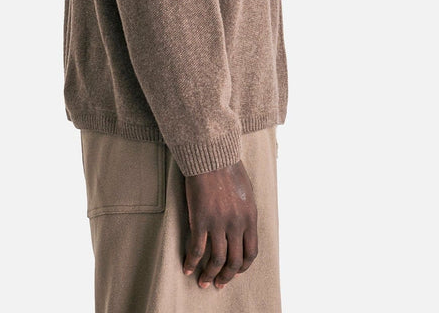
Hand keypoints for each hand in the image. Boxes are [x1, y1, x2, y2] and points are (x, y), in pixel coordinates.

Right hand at [182, 160, 257, 289]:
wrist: (212, 154)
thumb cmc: (228, 168)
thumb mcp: (246, 192)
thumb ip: (246, 212)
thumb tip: (243, 228)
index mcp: (250, 217)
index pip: (251, 253)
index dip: (243, 267)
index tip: (235, 272)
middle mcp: (237, 224)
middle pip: (235, 261)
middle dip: (226, 277)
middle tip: (219, 284)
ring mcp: (219, 223)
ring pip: (216, 260)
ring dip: (209, 275)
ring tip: (202, 282)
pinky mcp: (200, 219)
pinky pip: (197, 249)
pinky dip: (191, 262)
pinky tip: (187, 267)